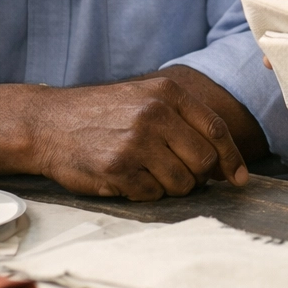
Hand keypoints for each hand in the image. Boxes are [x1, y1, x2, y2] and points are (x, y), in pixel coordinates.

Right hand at [27, 76, 248, 199]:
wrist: (48, 123)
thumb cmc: (102, 114)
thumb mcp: (145, 98)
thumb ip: (185, 121)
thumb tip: (226, 163)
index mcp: (167, 93)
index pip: (216, 129)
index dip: (232, 158)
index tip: (239, 178)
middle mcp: (155, 114)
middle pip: (204, 161)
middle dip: (199, 176)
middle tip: (179, 174)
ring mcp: (136, 142)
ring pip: (183, 183)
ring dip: (172, 186)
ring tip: (148, 173)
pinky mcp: (118, 168)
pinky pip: (153, 195)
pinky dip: (146, 193)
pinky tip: (128, 178)